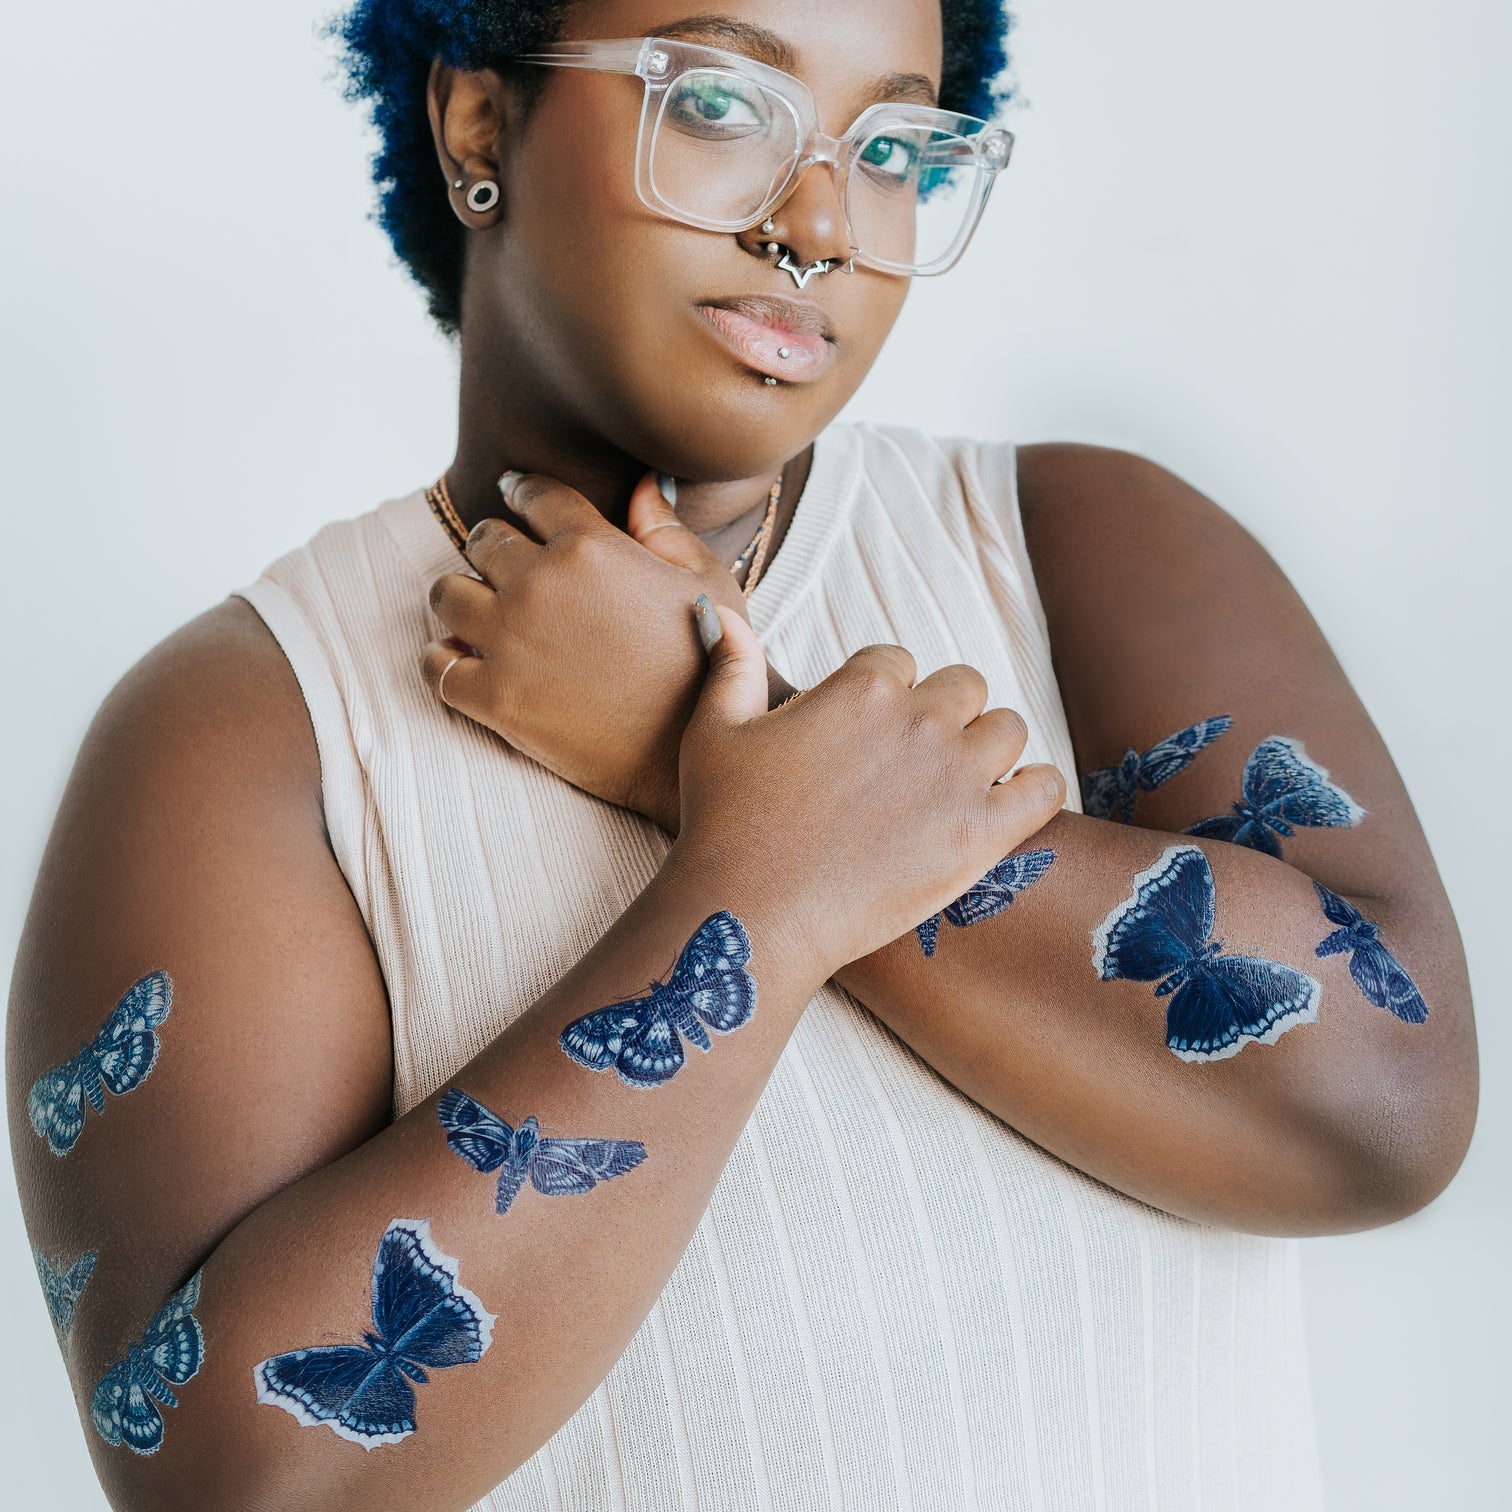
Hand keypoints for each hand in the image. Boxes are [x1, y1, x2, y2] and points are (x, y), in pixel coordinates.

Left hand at [420, 470, 773, 829]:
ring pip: (445, 594)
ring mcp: (510, 641)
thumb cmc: (713, 664)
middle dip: (492, 546)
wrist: (693, 751)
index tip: (516, 495)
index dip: (522, 491)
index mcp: (590, 545)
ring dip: (458, 598)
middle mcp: (540, 583)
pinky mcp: (495, 698)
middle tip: (503, 565)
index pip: (533, 494)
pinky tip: (458, 660)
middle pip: (483, 539)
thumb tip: (647, 481)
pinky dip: (440, 660)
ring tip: (476, 613)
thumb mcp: (709, 583)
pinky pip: (436, 666)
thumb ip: (666, 528)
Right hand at [674, 598, 1067, 977]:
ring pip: (1008, 728)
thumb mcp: (715, 732)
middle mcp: (918, 720)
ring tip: (961, 782)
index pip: (899, 662)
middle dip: (945, 714)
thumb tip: (724, 614)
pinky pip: (1046, 787)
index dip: (885, 694)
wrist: (753, 911)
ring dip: (989, 748)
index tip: (868, 733)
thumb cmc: (725, 823)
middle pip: (964, 686)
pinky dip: (1037, 788)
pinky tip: (1012, 802)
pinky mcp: (982, 832)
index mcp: (861, 688)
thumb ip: (732, 667)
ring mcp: (956, 775)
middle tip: (915, 761)